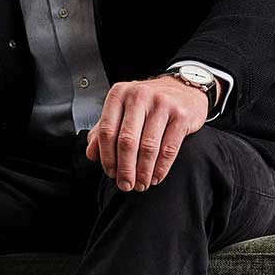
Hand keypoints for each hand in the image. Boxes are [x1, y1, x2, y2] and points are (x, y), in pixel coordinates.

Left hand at [85, 75, 208, 191]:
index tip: (111, 173)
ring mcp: (162, 104)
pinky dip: (161, 167)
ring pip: (148, 146)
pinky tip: (156, 176)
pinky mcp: (181, 115)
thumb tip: (91, 154)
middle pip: (127, 141)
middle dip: (125, 169)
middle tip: (126, 184)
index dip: (107, 157)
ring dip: (143, 171)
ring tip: (141, 184)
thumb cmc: (148, 103)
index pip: (107, 131)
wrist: (183, 89)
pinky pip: (169, 148)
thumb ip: (103, 130)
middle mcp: (139, 95)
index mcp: (119, 94)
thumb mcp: (122, 111)